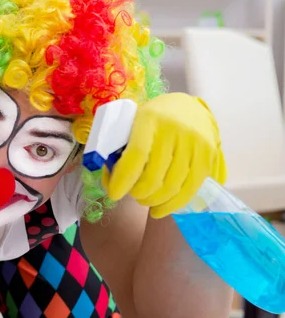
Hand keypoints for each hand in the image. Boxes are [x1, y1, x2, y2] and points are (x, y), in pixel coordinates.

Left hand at [102, 92, 226, 217]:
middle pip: (154, 176)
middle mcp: (174, 130)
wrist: (188, 108)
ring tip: (145, 200)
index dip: (123, 179)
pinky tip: (160, 209)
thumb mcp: (133, 124)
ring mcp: (195, 143)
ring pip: (172, 187)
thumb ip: (119, 149)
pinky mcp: (209, 156)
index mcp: (149, 119)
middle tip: (132, 195)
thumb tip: (109, 181)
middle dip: (138, 193)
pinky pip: (190, 189)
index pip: (136, 154)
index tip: (114, 194)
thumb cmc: (152, 121)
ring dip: (153, 201)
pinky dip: (172, 205)